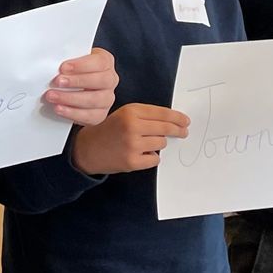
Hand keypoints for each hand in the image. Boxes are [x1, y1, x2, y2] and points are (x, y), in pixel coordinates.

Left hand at [45, 47, 116, 126]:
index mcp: (105, 62)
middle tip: (57, 82)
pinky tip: (59, 108)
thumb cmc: (72, 70)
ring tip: (52, 96)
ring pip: (95, 100)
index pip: (99, 62)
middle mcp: (110, 80)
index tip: (63, 67)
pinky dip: (73, 113)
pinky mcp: (100, 114)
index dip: (81, 65)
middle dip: (77, 82)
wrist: (72, 87)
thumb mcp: (71, 60)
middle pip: (101, 81)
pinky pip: (90, 116)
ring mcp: (107, 98)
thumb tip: (52, 65)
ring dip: (71, 98)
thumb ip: (66, 61)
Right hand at [71, 103, 190, 175]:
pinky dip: (151, 157)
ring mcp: (132, 144)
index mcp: (130, 111)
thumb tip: (174, 122)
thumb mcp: (124, 115)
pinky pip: (155, 158)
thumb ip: (146, 116)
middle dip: (177, 130)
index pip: (163, 113)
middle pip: (166, 128)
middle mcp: (132, 126)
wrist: (87, 149)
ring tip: (144, 143)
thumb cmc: (108, 131)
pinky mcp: (133, 161)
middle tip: (183, 132)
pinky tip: (140, 154)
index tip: (185, 121)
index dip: (178, 118)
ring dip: (158, 144)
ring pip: (162, 143)